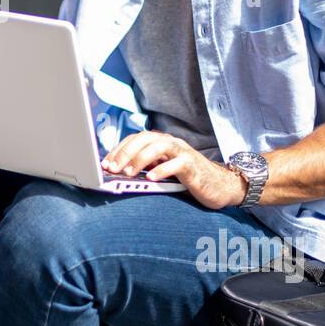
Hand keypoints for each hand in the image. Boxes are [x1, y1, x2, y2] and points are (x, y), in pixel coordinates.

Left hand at [102, 132, 247, 210]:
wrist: (219, 186)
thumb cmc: (188, 179)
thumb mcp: (163, 170)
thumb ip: (145, 167)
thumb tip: (118, 172)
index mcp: (161, 142)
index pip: (135, 139)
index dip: (118, 149)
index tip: (105, 163)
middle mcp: (170, 143)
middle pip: (144, 139)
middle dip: (125, 153)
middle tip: (112, 168)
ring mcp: (183, 152)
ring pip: (158, 147)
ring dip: (140, 159)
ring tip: (127, 172)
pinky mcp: (193, 165)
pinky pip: (176, 164)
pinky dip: (162, 170)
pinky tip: (151, 178)